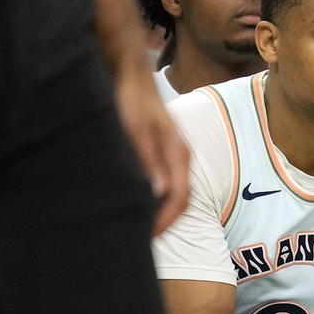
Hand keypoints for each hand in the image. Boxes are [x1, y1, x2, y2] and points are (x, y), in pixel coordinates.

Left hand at [114, 69, 189, 234]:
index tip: (148, 236)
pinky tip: (142, 200)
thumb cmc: (132, 100)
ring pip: (175, 191)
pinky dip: (158, 196)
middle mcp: (181, 157)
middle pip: (181, 198)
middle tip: (144, 238)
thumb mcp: (136, 131)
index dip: (165, 220)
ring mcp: (175, 154)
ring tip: (142, 223)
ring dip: (162, 209)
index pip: (180, 198)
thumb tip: (158, 193)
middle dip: (165, 220)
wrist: (131, 75)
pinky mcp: (165, 151)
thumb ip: (148, 161)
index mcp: (178, 154)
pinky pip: (167, 181)